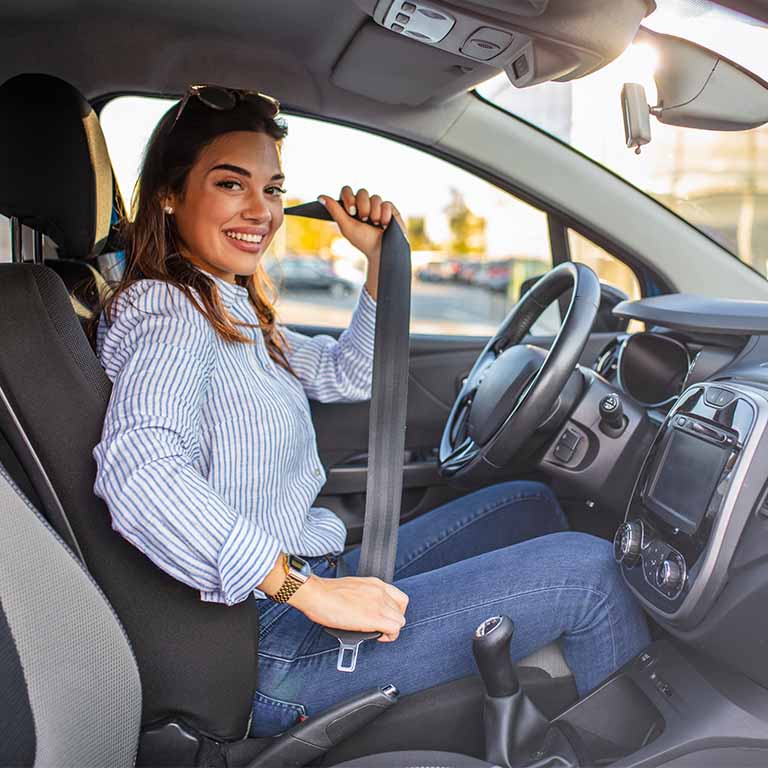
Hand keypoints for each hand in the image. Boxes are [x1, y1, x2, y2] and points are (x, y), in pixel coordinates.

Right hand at [290, 574, 408, 641]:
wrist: (317, 594)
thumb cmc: (326, 592)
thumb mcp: (351, 587)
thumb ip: (363, 595)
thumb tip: (362, 607)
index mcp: (374, 583)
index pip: (398, 597)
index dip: (394, 609)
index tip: (385, 615)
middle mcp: (380, 592)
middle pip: (401, 610)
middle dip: (394, 620)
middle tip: (382, 627)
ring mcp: (379, 604)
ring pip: (400, 620)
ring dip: (392, 629)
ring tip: (380, 633)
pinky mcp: (374, 618)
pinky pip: (395, 629)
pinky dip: (389, 636)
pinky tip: (378, 637)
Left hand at [318, 186, 405, 299]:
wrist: (382, 251)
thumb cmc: (363, 241)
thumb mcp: (346, 226)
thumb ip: (334, 210)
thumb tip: (320, 196)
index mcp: (352, 207)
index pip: (347, 191)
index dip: (349, 198)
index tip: (351, 212)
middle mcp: (364, 204)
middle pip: (362, 192)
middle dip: (363, 207)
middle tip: (364, 220)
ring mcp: (377, 206)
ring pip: (376, 198)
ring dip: (374, 214)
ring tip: (375, 225)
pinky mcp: (390, 209)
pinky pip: (386, 204)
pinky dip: (384, 216)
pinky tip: (384, 225)